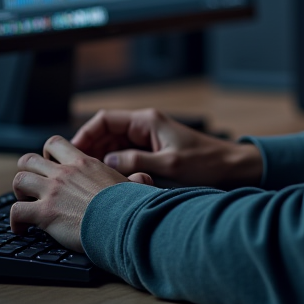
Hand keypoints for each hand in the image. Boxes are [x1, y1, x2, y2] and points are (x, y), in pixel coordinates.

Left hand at [10, 135, 153, 251]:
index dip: (47, 154)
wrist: (123, 222)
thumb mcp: (133, 185)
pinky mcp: (44, 213)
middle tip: (33, 187)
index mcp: (83, 163)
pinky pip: (16, 211)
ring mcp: (52, 191)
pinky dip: (15, 221)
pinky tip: (22, 229)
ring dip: (18, 193)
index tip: (50, 167)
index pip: (54, 144)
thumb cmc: (129, 205)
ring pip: (18, 180)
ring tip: (25, 204)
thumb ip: (135, 178)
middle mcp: (64, 173)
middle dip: (26, 172)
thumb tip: (143, 178)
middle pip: (28, 159)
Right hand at [70, 107, 262, 188]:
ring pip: (113, 147)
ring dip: (100, 161)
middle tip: (74, 171)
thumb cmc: (206, 163)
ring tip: (86, 180)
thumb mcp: (169, 164)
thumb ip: (137, 162)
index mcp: (148, 121)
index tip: (73, 152)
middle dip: (88, 150)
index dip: (85, 134)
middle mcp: (145, 127)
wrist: (231, 168)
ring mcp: (148, 141)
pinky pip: (125, 158)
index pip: (105, 120)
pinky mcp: (153, 154)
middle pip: (105, 134)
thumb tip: (108, 163)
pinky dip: (114, 168)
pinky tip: (108, 183)